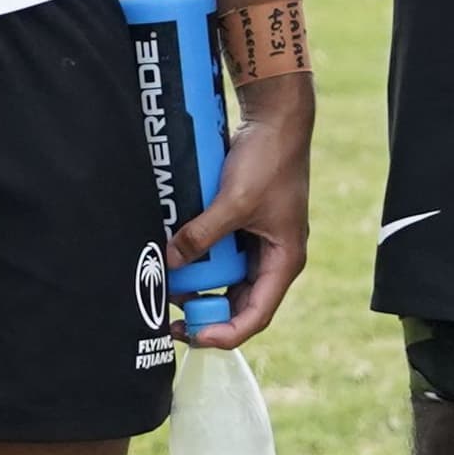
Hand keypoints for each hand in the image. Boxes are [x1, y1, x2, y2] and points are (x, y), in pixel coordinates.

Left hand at [177, 72, 311, 349]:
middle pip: (239, 303)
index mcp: (284, 261)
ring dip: (200, 285)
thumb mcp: (234, 202)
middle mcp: (273, 258)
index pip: (255, 316)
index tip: (191, 336)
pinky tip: (177, 256)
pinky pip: (219, 253)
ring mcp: (258, 241)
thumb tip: (170, 263)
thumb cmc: (269, 160)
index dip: (223, 333)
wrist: (276, 118)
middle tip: (170, 316)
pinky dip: (199, 259)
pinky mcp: (243, 224)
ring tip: (169, 287)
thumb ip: (202, 235)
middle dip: (206, 312)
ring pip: (226, 279)